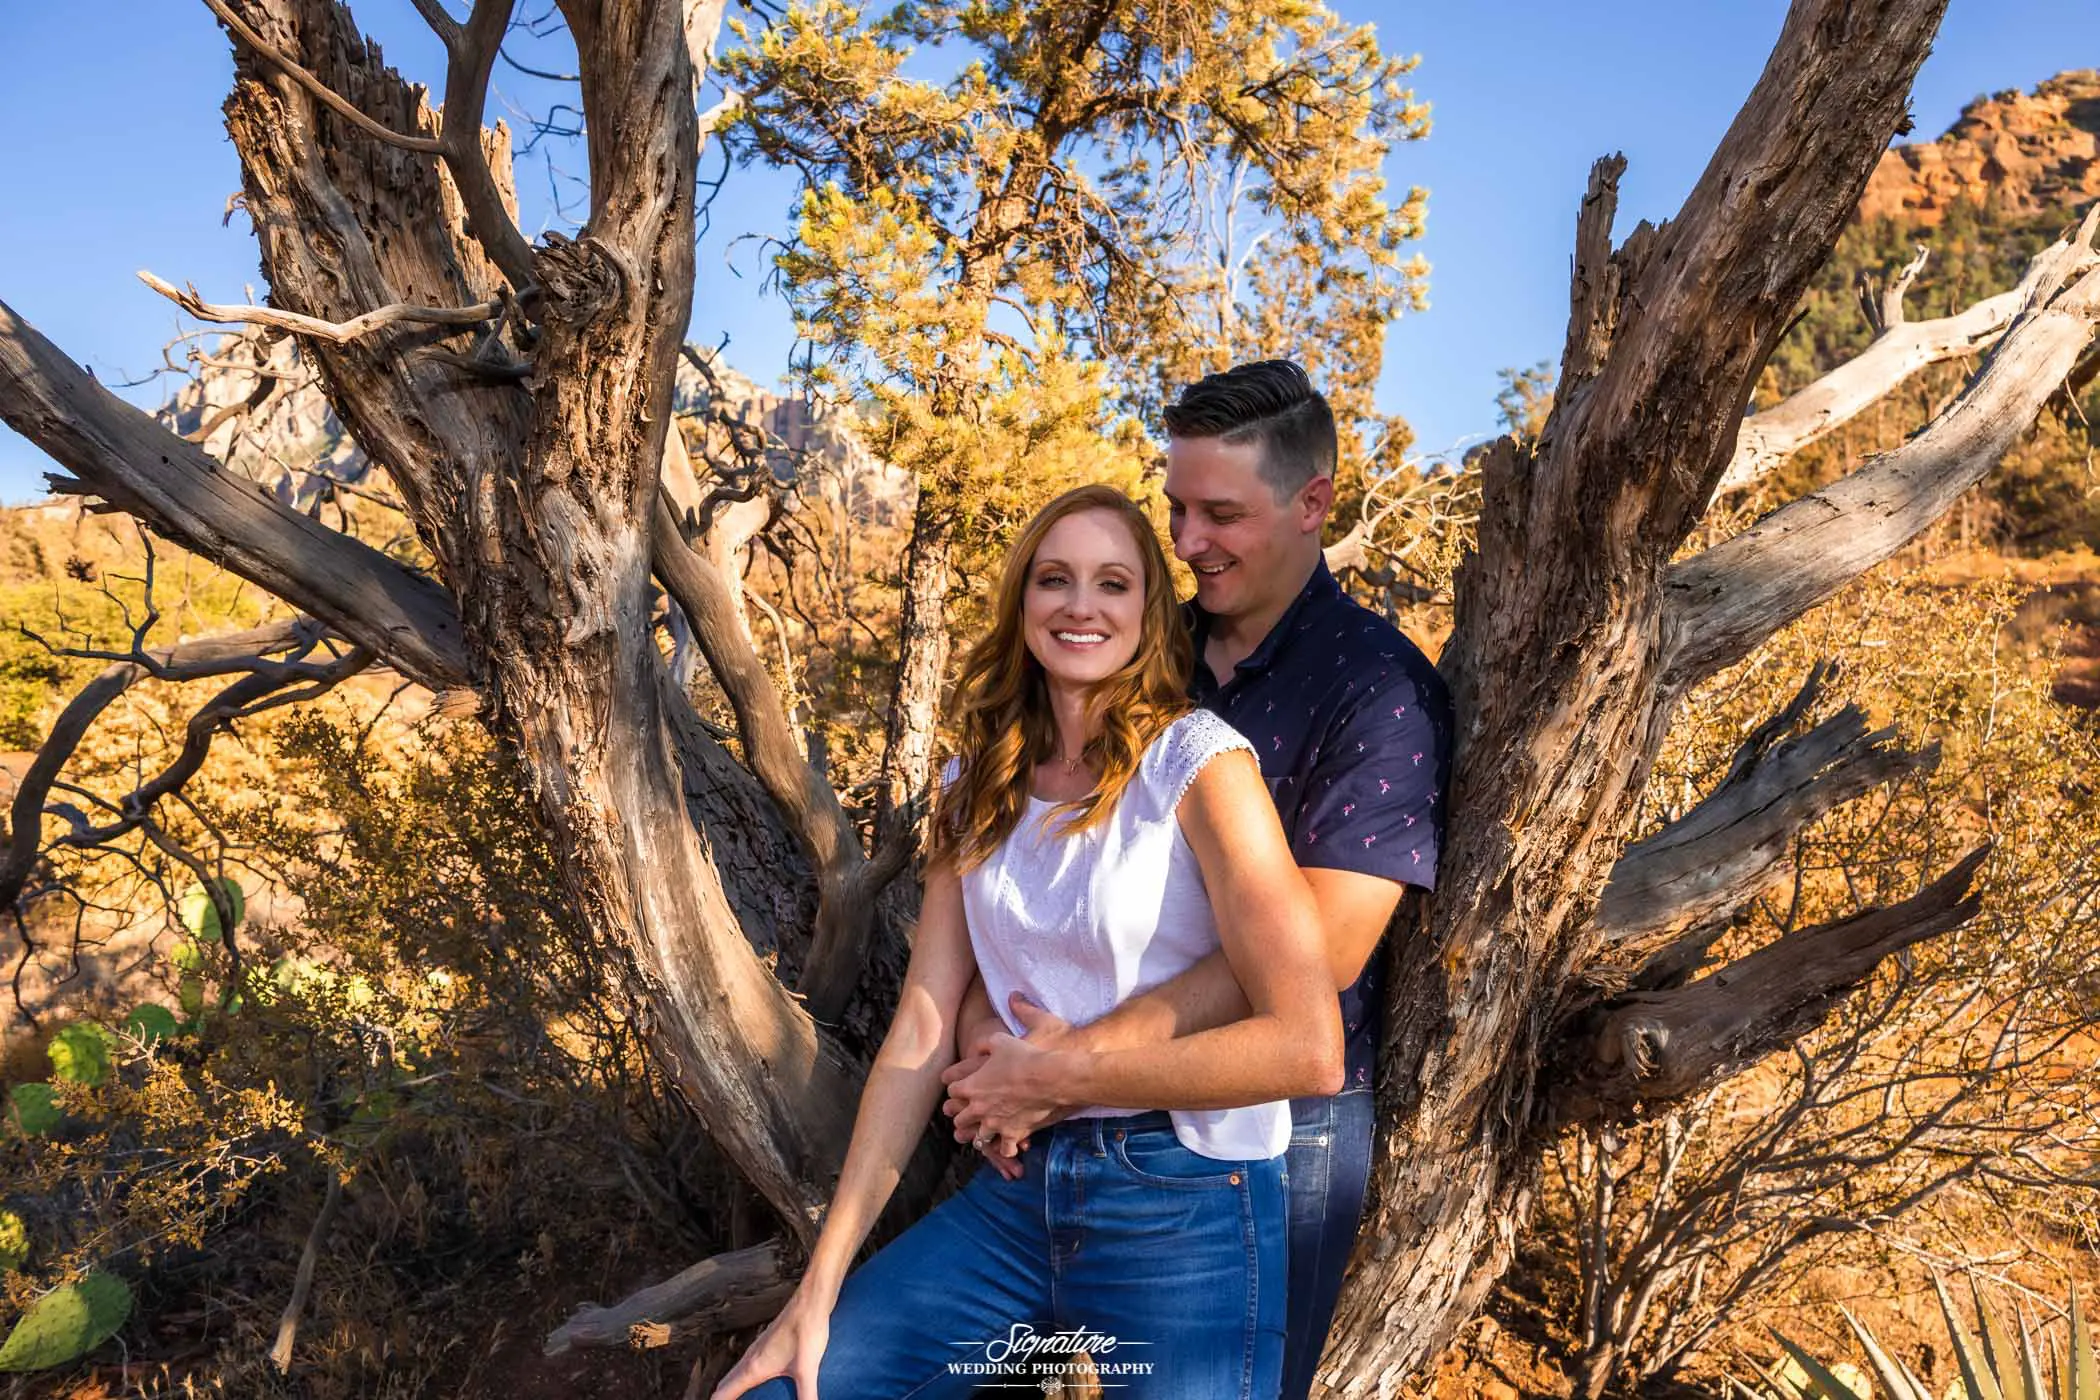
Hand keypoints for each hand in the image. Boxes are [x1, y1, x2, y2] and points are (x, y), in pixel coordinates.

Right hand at [711, 1287, 831, 1399]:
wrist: (811, 1301)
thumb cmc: (807, 1331)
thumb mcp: (808, 1369)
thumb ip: (808, 1395)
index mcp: (753, 1367)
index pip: (723, 1392)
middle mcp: (750, 1357)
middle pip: (726, 1384)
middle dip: (723, 1399)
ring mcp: (758, 1348)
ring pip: (737, 1372)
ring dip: (733, 1388)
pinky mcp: (769, 1342)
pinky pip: (748, 1364)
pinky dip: (744, 1377)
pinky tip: (762, 1380)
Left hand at [942, 1041, 1029, 1177]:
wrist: (1050, 1078)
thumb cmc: (1025, 1057)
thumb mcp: (1000, 1040)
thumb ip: (984, 1043)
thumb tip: (975, 1047)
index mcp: (971, 1086)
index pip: (951, 1091)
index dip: (956, 1088)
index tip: (962, 1086)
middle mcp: (979, 1109)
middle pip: (959, 1120)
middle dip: (963, 1116)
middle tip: (969, 1113)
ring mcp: (995, 1124)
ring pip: (978, 1138)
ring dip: (981, 1134)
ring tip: (986, 1131)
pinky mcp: (1013, 1134)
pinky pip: (1004, 1150)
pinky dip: (1005, 1148)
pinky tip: (1009, 1143)